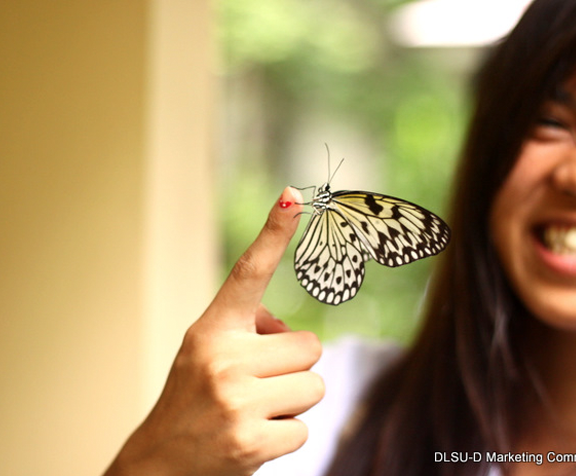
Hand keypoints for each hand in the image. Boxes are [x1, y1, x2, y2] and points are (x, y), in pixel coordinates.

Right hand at [104, 187, 324, 475]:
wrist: (161, 462)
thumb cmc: (194, 399)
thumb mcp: (207, 353)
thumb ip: (248, 331)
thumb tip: (289, 328)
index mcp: (212, 329)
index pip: (249, 272)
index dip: (274, 233)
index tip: (293, 196)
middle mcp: (222, 357)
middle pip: (309, 346)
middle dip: (294, 367)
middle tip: (260, 385)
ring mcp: (236, 400)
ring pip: (315, 385)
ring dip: (294, 401)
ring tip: (257, 410)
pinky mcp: (251, 440)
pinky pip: (305, 426)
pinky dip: (287, 434)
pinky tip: (255, 437)